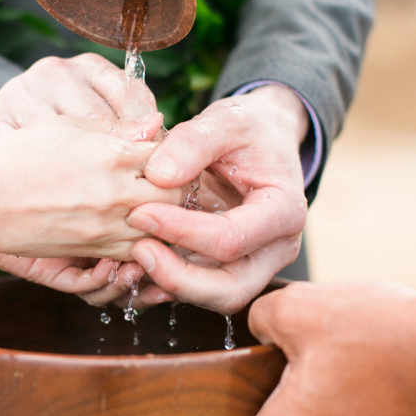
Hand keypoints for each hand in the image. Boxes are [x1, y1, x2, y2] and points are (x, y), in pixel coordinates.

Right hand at [0, 54, 164, 305]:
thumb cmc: (19, 157)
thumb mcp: (67, 127)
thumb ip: (116, 127)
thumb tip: (156, 124)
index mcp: (111, 155)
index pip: (168, 152)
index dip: (172, 149)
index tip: (167, 148)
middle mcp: (115, 194)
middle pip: (175, 193)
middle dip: (178, 183)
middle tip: (172, 177)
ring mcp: (107, 228)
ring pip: (163, 226)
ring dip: (166, 215)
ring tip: (159, 202)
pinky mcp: (95, 251)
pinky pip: (138, 251)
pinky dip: (148, 240)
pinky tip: (141, 227)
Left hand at [127, 85, 309, 313]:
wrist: (263, 141)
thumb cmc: (248, 129)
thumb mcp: (227, 119)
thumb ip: (193, 141)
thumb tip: (156, 176)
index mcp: (284, 211)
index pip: (231, 238)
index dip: (183, 231)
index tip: (140, 212)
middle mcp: (275, 249)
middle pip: (230, 289)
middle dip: (179, 278)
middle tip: (136, 251)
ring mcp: (255, 264)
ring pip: (214, 297)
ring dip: (170, 284)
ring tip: (131, 257)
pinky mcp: (231, 269)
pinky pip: (201, 290)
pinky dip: (168, 283)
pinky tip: (137, 263)